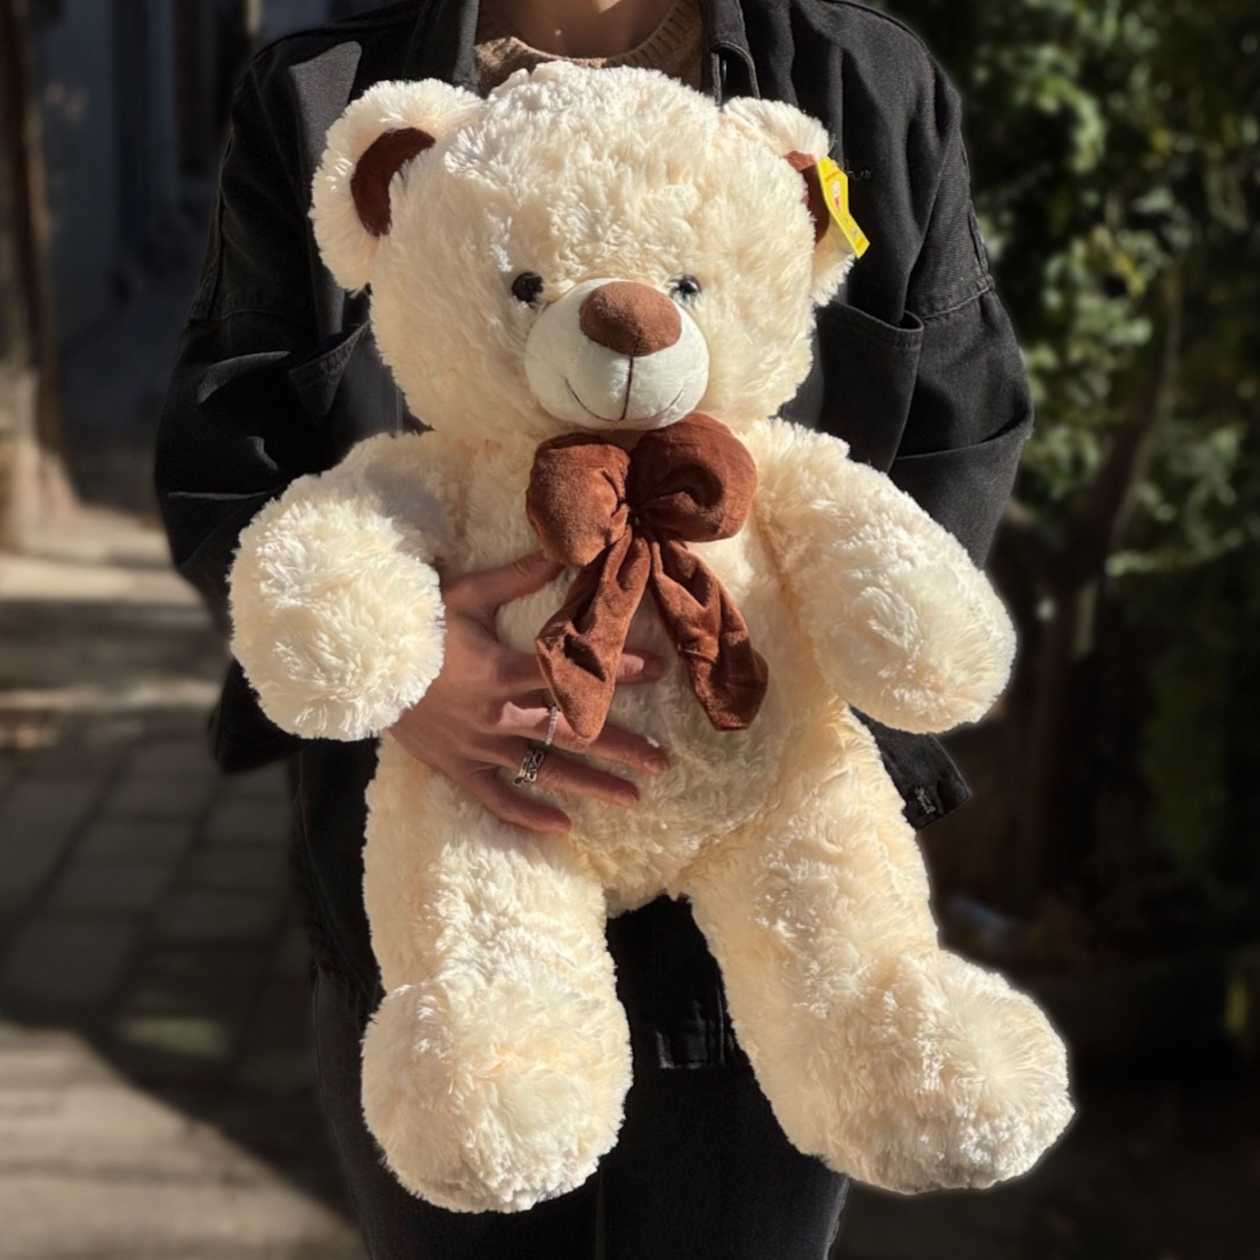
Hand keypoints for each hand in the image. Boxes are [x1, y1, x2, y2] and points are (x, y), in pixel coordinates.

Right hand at [386, 550, 668, 832]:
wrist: (362, 666)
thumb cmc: (417, 626)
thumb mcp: (466, 595)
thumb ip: (518, 577)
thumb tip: (563, 548)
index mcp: (502, 671)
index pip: (570, 674)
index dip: (617, 670)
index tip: (658, 669)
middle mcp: (497, 716)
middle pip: (571, 734)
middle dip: (621, 747)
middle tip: (662, 761)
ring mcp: (479, 747)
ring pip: (545, 771)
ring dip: (592, 785)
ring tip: (634, 796)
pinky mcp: (458, 768)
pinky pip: (497, 800)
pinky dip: (528, 816)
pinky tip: (564, 827)